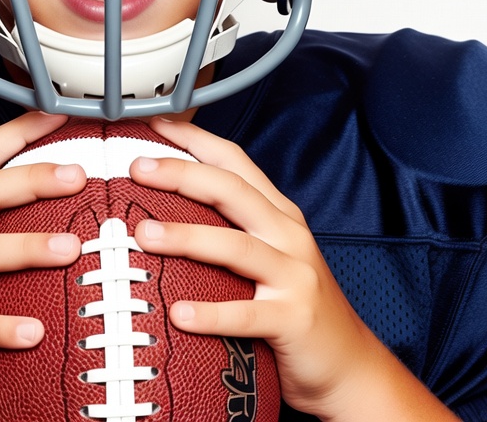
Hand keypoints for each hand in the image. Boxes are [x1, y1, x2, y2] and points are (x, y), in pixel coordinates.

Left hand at [130, 117, 440, 420]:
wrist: (349, 363)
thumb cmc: (294, 303)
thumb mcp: (268, 252)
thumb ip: (228, 227)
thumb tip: (160, 207)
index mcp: (277, 213)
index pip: (234, 162)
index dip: (195, 139)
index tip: (155, 124)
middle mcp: (287, 234)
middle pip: (231, 191)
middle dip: (181, 174)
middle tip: (137, 168)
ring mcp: (294, 275)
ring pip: (235, 245)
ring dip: (186, 236)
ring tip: (143, 235)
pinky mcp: (294, 319)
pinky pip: (247, 313)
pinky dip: (212, 314)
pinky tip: (179, 313)